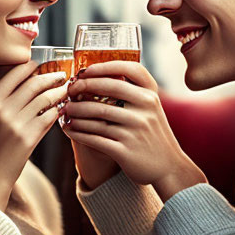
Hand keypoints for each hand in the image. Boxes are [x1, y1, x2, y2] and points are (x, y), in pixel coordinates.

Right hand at [0, 61, 68, 209]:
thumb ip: (5, 95)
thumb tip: (29, 74)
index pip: (15, 72)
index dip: (32, 65)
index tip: (41, 65)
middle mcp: (1, 108)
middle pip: (33, 82)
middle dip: (51, 77)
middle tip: (61, 75)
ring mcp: (15, 122)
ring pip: (45, 98)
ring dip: (59, 92)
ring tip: (65, 90)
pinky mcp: (28, 137)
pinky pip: (50, 116)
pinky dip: (58, 110)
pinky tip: (61, 109)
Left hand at [61, 61, 206, 199]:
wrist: (169, 168)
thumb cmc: (153, 135)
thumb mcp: (152, 110)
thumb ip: (133, 94)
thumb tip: (98, 78)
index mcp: (151, 96)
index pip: (130, 69)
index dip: (105, 66)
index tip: (85, 70)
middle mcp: (145, 110)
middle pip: (108, 89)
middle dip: (83, 86)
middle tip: (69, 90)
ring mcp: (135, 130)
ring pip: (97, 115)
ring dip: (76, 111)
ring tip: (65, 110)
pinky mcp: (125, 151)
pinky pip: (94, 138)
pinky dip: (78, 132)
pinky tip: (69, 129)